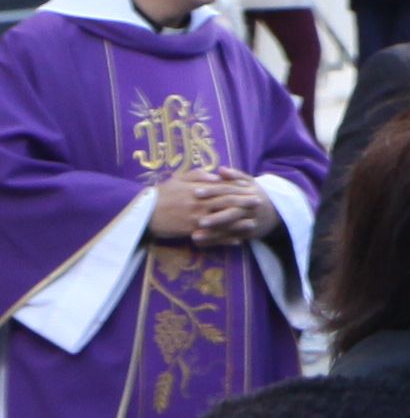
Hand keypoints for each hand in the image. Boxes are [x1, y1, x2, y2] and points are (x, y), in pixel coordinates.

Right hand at [147, 169, 261, 245]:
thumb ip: (198, 175)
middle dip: (244, 203)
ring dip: (238, 223)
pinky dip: (224, 239)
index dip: (238, 188)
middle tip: (259, 202)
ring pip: (221, 220)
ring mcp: (195, 218)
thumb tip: (217, 176)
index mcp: (197, 189)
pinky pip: (211, 236)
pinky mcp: (190, 231)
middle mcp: (199, 203)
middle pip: (226, 202)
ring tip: (253, 224)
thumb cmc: (160, 194)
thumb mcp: (178, 179)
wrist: (142, 212)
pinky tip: (236, 241)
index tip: (251, 187)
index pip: (222, 188)